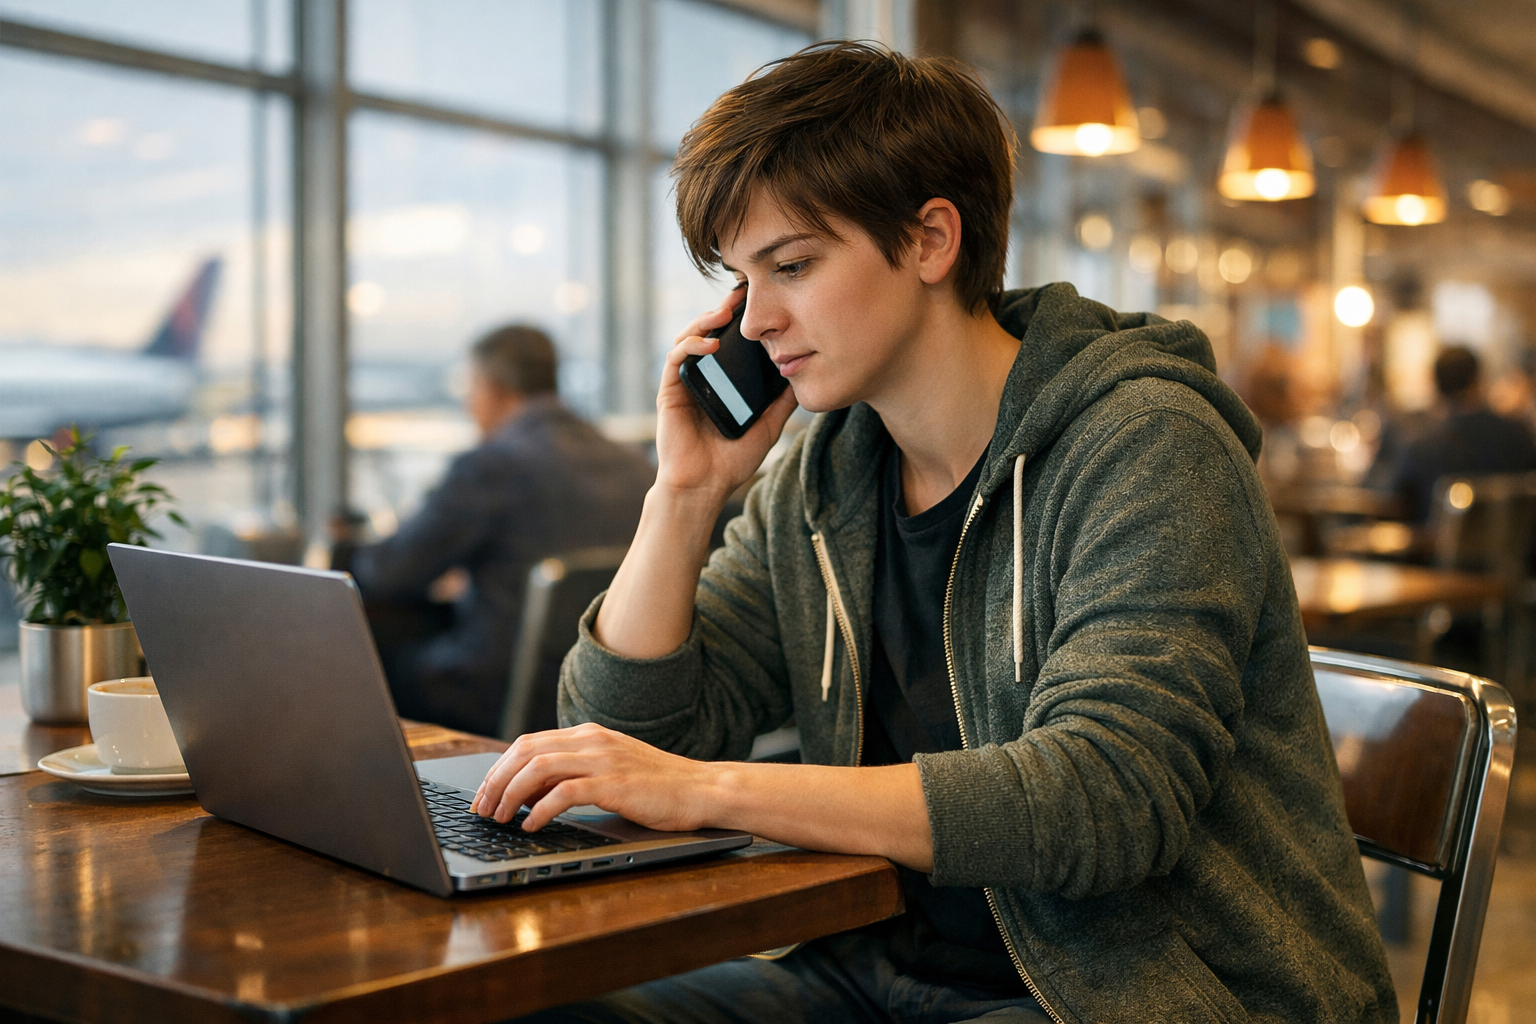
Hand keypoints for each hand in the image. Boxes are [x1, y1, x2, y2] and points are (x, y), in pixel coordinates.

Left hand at [470, 723, 717, 832]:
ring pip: (538, 768)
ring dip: (510, 795)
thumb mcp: (611, 769)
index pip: (528, 743)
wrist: (701, 789)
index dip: (499, 769)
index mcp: (588, 734)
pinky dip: (540, 809)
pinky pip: (564, 792)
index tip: (484, 794)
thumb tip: (531, 793)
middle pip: (525, 752)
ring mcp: (604, 760)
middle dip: (495, 781)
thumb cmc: (658, 786)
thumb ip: (575, 772)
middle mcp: (592, 741)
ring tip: (500, 819)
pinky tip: (531, 825)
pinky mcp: (615, 784)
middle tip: (481, 809)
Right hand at [654, 289, 798, 502]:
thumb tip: (801, 377)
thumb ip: (781, 403)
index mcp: (721, 382)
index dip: (739, 320)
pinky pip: (676, 358)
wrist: (704, 486)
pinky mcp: (669, 390)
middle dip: (722, 310)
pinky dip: (691, 344)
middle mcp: (702, 377)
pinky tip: (710, 342)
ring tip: (724, 311)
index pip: (729, 343)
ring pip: (689, 337)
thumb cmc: (731, 460)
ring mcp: (684, 382)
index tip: (758, 302)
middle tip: (741, 294)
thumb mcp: (767, 427)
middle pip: (707, 332)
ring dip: (704, 320)